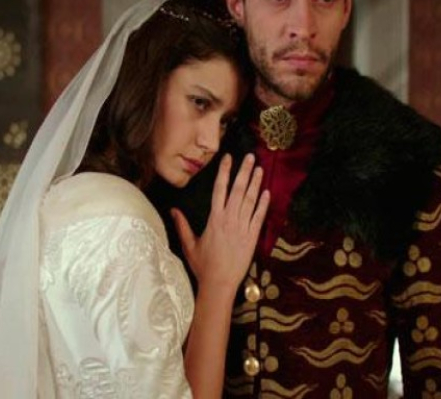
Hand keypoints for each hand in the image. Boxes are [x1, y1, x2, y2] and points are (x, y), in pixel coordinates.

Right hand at [172, 154, 269, 291]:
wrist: (219, 284)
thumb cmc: (203, 266)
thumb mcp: (189, 245)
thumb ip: (182, 225)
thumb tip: (173, 210)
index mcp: (214, 219)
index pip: (219, 189)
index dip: (224, 172)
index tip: (228, 158)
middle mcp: (229, 220)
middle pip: (238, 190)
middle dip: (244, 172)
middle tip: (250, 157)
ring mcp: (242, 228)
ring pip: (250, 201)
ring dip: (255, 184)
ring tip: (260, 169)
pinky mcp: (252, 238)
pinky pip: (259, 217)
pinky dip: (264, 204)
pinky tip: (267, 192)